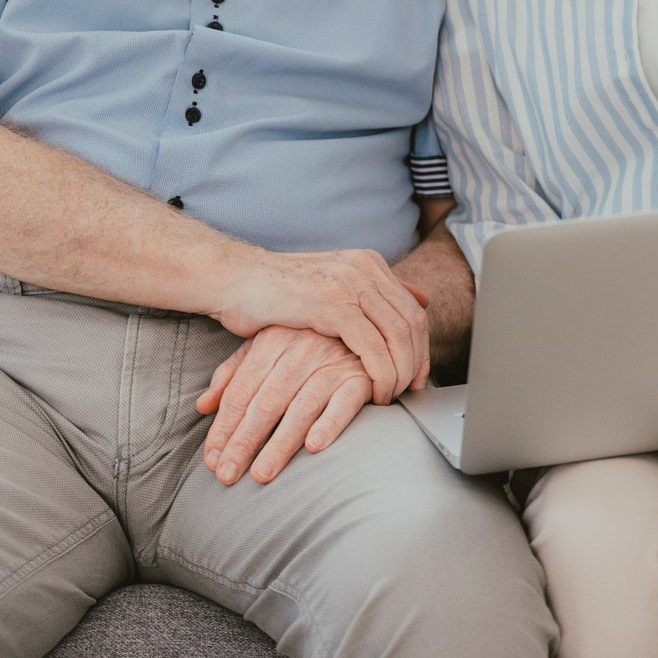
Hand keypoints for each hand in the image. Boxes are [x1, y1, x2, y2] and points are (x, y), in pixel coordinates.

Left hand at [195, 310, 425, 484]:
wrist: (362, 320)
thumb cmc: (307, 339)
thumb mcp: (266, 346)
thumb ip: (233, 374)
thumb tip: (202, 406)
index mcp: (271, 342)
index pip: (241, 391)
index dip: (223, 427)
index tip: (212, 460)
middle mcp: (300, 351)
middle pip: (265, 403)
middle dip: (244, 441)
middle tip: (228, 476)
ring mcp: (332, 363)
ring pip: (300, 407)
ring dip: (280, 443)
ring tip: (262, 474)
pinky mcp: (362, 377)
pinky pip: (345, 403)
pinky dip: (330, 423)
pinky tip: (314, 447)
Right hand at [210, 247, 430, 404]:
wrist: (235, 280)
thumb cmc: (277, 292)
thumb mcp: (330, 286)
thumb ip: (372, 292)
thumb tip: (420, 296)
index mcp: (367, 262)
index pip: (412, 308)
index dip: (422, 345)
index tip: (420, 374)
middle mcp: (364, 268)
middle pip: (412, 321)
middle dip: (418, 361)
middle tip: (413, 390)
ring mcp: (350, 283)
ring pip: (398, 335)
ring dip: (402, 372)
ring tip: (392, 395)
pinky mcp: (333, 304)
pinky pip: (373, 347)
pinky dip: (381, 374)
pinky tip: (375, 392)